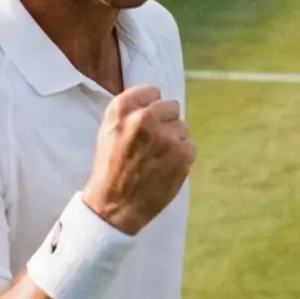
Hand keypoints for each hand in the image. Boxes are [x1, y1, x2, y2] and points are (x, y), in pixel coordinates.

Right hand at [82, 84, 194, 234]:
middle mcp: (144, 118)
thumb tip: (156, 100)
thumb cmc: (110, 169)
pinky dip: (182, 158)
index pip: (152, 91)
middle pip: (171, 107)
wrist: (113, 207)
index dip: (151, 106)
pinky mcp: (182, 154)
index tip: (147, 122)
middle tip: (153, 144)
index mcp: (121, 110)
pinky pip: (191, 146)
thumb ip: (129, 112)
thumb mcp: (108, 131)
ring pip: (183, 128)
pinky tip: (166, 169)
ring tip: (157, 160)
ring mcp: (165, 136)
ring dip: (174, 141)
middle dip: (165, 123)